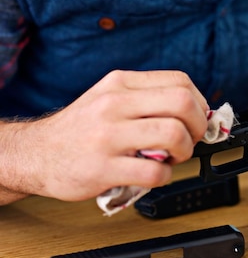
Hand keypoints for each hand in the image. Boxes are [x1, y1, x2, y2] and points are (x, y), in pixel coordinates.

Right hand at [2, 70, 208, 202]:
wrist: (37, 153)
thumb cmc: (81, 128)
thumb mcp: (109, 98)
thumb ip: (146, 100)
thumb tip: (196, 112)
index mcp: (120, 83)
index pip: (180, 81)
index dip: (200, 103)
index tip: (198, 120)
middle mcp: (114, 103)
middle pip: (183, 103)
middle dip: (198, 126)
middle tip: (190, 140)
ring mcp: (108, 135)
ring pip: (173, 134)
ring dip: (184, 152)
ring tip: (171, 158)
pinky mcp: (103, 168)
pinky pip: (154, 171)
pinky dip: (164, 176)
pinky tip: (153, 174)